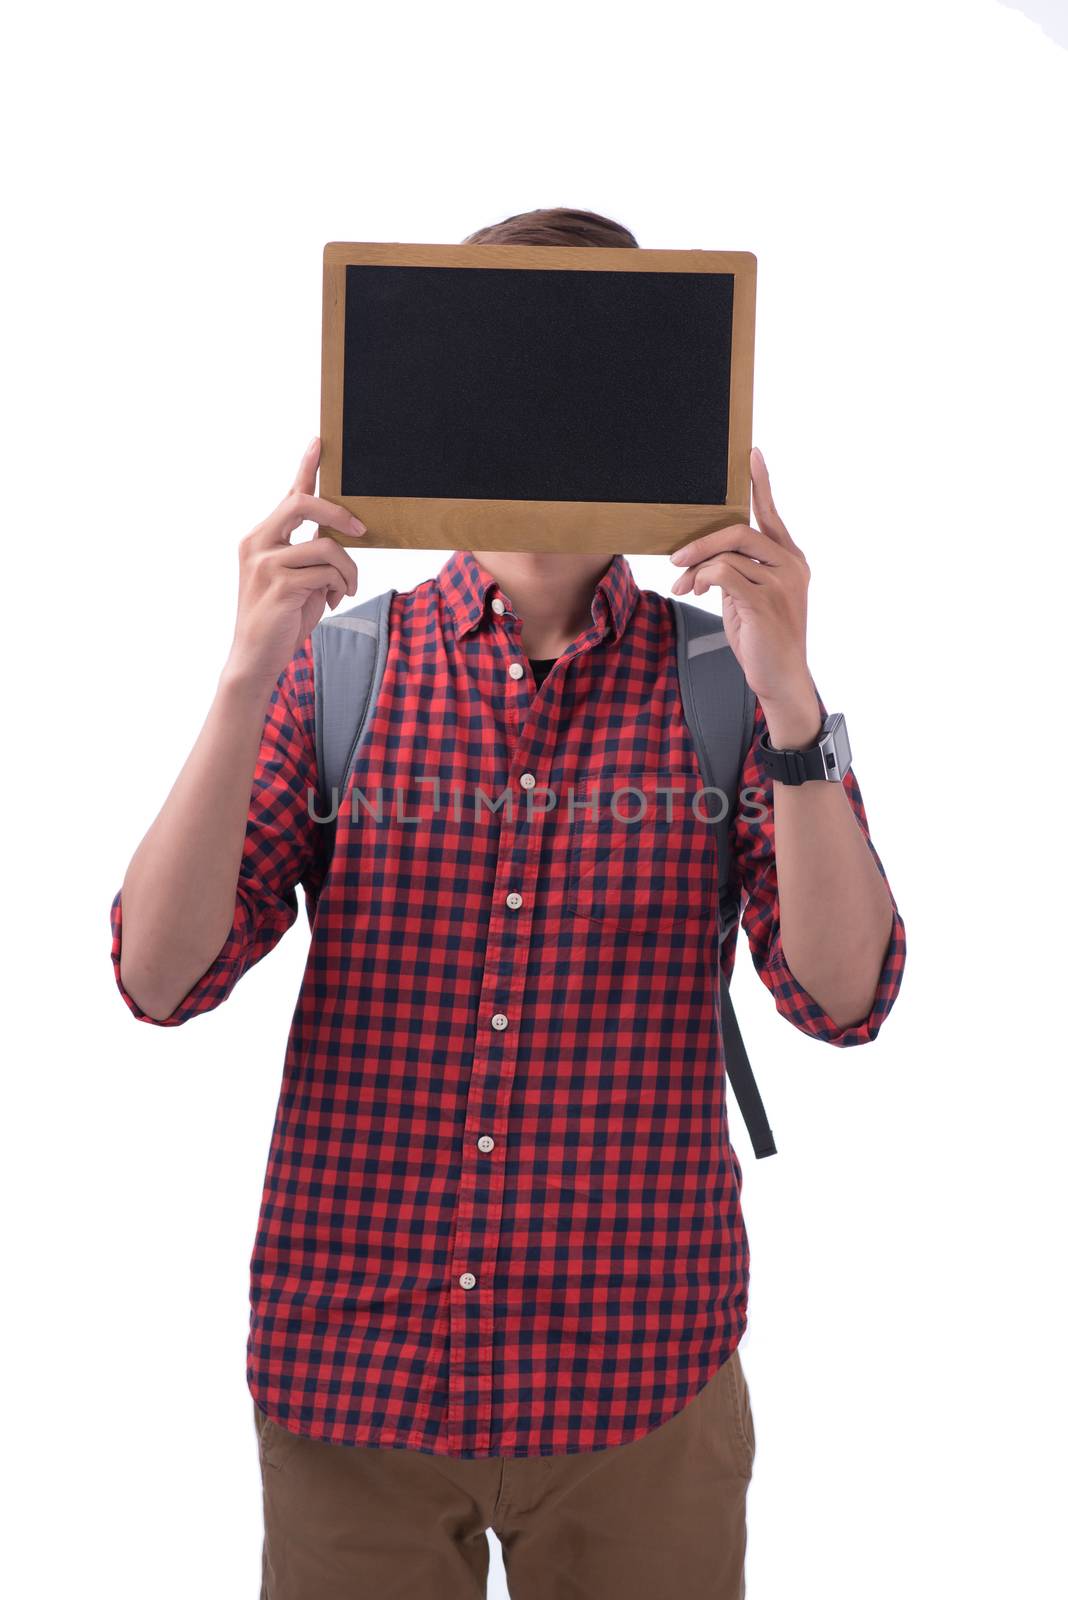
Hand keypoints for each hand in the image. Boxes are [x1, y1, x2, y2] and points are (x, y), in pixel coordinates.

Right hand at [223, 438, 366, 692]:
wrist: (256, 659)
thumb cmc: (281, 619)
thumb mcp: (300, 579)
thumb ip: (312, 553)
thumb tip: (340, 534)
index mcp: (261, 538)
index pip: (288, 495)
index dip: (306, 467)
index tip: (320, 442)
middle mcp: (257, 544)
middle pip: (302, 503)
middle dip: (339, 513)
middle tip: (362, 529)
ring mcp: (264, 564)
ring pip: (326, 546)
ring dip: (347, 570)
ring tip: (346, 589)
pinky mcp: (278, 586)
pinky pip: (326, 573)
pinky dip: (339, 587)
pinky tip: (333, 601)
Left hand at [668, 447, 818, 737]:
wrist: (780, 679)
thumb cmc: (762, 639)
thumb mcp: (747, 597)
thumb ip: (735, 571)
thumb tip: (703, 559)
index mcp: (790, 559)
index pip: (771, 514)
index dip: (761, 483)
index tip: (751, 454)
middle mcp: (791, 565)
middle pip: (739, 530)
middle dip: (701, 540)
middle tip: (676, 558)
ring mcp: (781, 582)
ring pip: (728, 552)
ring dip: (696, 566)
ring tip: (682, 584)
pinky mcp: (765, 602)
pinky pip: (724, 574)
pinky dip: (703, 579)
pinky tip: (696, 592)